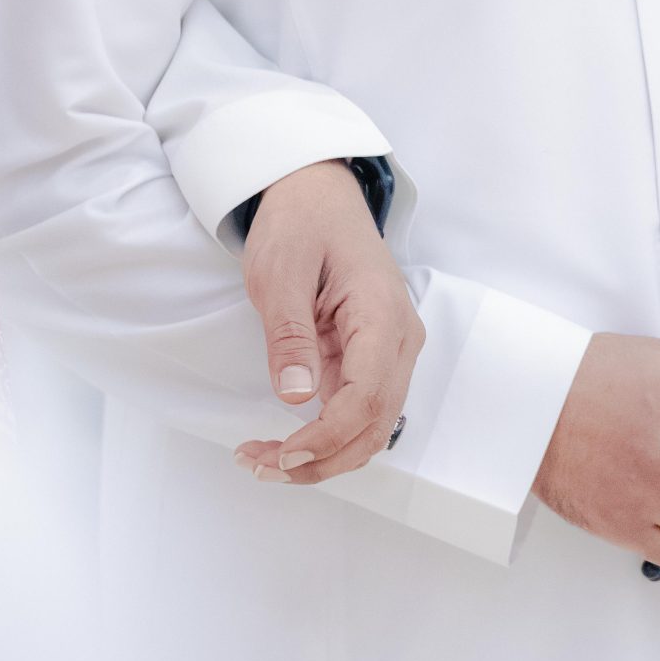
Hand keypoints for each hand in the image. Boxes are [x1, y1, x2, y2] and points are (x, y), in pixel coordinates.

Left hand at [233, 160, 423, 485]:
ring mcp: (390, 350)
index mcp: (382, 313)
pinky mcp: (372, 357)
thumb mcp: (280, 272)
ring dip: (323, 455)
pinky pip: (357, 409)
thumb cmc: (301, 223)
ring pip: (369, 425)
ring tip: (263, 460)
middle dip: (322, 458)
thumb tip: (295, 395)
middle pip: (375, 423)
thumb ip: (290, 334)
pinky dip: (325, 435)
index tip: (284, 454)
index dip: (327, 436)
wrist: (317, 194)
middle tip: (261, 466)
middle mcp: (399, 338)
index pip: (367, 396)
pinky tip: (283, 442)